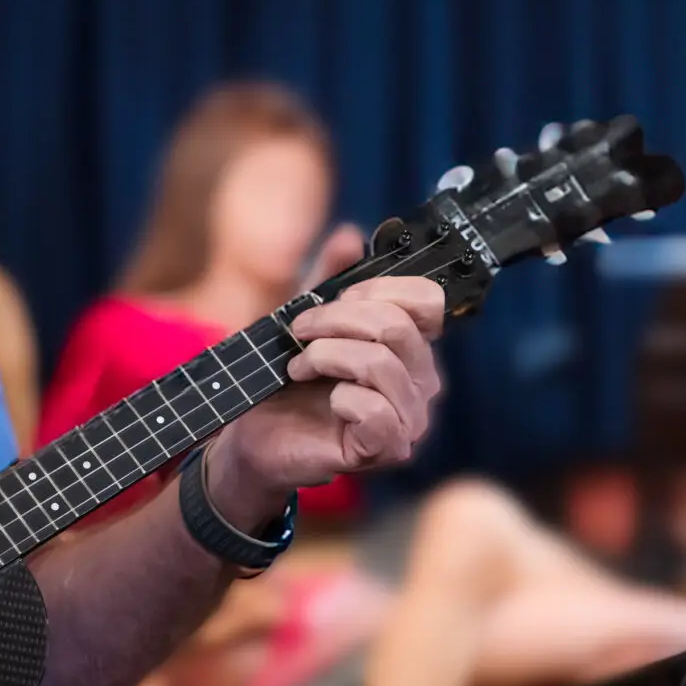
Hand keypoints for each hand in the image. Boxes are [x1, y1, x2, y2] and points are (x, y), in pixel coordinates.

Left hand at [210, 228, 446, 526]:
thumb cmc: (288, 381)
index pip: (428, 301)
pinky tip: (325, 401)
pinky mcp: (385, 449)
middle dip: (337, 319)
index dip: (382, 288)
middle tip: (300, 330)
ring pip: (381, 364)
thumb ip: (329, 279)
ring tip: (298, 367)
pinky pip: (377, 411)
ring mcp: (408, 419)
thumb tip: (350, 237)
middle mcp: (419, 382)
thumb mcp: (306, 321)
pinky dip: (343, 397)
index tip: (339, 297)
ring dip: (327, 355)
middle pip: (397, 327)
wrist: (256, 436)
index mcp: (409, 346)